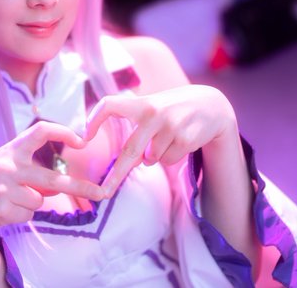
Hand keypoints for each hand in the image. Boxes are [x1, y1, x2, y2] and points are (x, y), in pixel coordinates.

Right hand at [0, 121, 104, 239]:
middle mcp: (8, 165)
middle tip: (102, 192)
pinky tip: (1, 211)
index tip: (82, 140)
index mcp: (11, 150)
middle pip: (53, 179)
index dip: (63, 132)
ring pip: (39, 202)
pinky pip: (27, 215)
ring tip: (8, 200)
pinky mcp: (0, 208)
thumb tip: (59, 186)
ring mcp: (3, 187)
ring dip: (30, 205)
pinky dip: (19, 216)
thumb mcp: (5, 166)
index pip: (40, 131)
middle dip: (80, 187)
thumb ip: (30, 170)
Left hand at [85, 85, 236, 197]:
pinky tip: (180, 140)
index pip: (109, 105)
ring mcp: (170, 126)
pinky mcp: (185, 139)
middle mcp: (154, 113)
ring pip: (151, 158)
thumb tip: (118, 154)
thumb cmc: (172, 108)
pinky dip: (170, 157)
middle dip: (116, 175)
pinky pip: (167, 161)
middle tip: (104, 193)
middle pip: (130, 150)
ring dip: (154, 156)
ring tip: (167, 137)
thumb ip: (134, 123)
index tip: (84, 137)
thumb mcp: (152, 105)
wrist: (211, 105)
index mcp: (141, 103)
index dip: (94, 119)